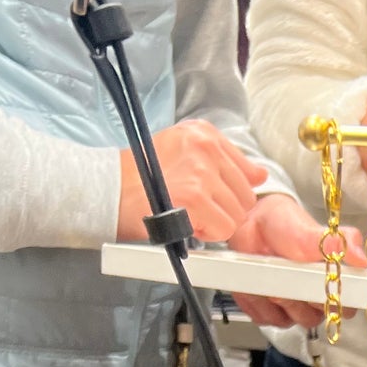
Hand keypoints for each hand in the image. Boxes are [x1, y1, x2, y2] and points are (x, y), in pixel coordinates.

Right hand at [117, 118, 266, 243]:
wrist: (106, 190)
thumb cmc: (139, 178)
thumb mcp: (182, 153)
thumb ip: (223, 162)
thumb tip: (260, 175)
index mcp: (202, 133)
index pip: (246, 170)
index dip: (229, 192)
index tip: (210, 196)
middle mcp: (204, 147)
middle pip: (245, 196)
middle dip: (223, 209)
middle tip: (193, 207)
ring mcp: (201, 172)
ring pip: (236, 215)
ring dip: (214, 222)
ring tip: (186, 213)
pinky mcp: (195, 198)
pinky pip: (223, 229)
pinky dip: (207, 234)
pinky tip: (185, 222)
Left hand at [227, 193, 363, 330]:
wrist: (252, 222)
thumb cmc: (286, 225)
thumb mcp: (313, 232)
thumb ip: (339, 243)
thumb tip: (361, 259)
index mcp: (333, 282)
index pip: (345, 308)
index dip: (331, 301)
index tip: (315, 285)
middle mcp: (315, 298)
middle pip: (314, 316)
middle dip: (298, 295)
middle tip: (288, 271)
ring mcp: (292, 307)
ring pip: (290, 320)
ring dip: (277, 297)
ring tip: (272, 272)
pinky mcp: (269, 312)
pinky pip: (267, 319)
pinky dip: (258, 301)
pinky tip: (259, 281)